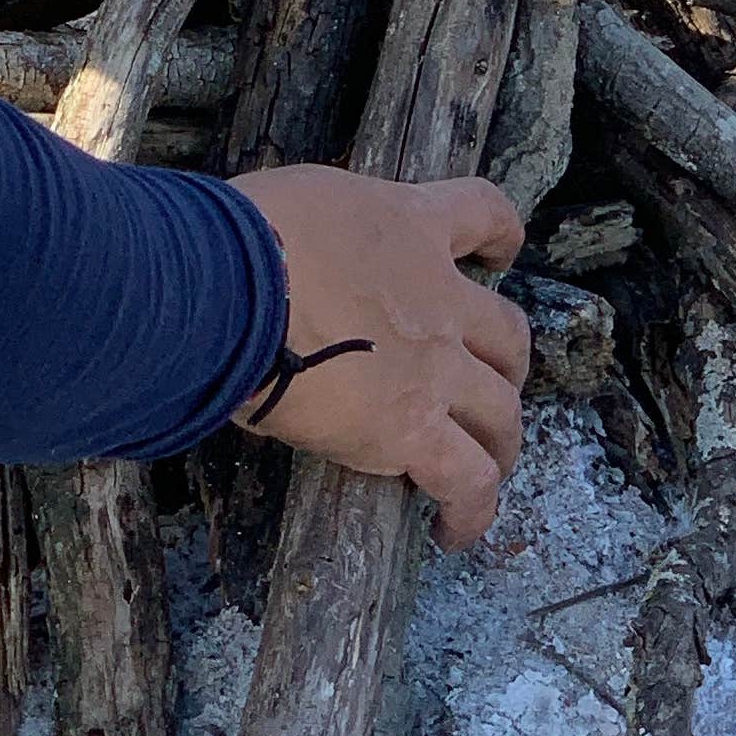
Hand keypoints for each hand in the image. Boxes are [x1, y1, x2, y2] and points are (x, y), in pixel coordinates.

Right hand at [230, 168, 528, 547]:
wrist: (227, 284)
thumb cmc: (241, 235)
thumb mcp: (299, 206)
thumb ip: (324, 237)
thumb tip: (285, 271)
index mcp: (409, 225)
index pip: (481, 212)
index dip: (501, 236)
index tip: (501, 254)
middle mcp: (439, 296)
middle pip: (507, 333)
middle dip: (505, 364)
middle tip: (486, 385)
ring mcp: (435, 366)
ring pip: (501, 411)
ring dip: (500, 441)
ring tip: (486, 468)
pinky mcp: (412, 429)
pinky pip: (466, 479)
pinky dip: (470, 509)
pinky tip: (452, 529)